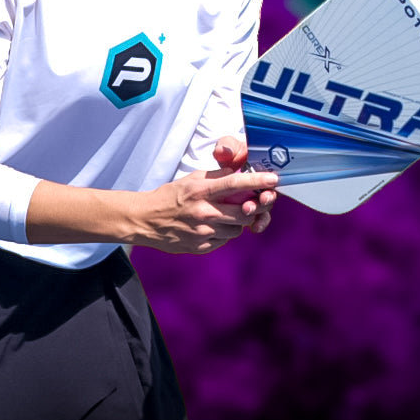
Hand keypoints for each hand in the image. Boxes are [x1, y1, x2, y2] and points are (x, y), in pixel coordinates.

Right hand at [130, 140, 278, 252]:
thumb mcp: (191, 180)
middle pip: (244, 212)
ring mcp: (202, 232)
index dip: (257, 180)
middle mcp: (203, 212)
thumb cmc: (170, 196)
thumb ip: (216, 177)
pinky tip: (212, 227)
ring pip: (237, 229)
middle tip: (253, 204)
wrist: (145, 220)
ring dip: (237, 222)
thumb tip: (239, 171)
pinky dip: (224, 233)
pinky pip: (224, 241)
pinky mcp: (200, 247)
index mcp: (201, 191)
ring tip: (224, 215)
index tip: (274, 179)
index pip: (235, 183)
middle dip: (254, 208)